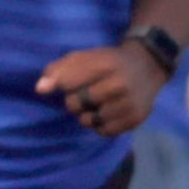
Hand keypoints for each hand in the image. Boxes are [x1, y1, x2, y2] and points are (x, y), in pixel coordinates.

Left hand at [37, 42, 164, 137]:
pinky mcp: (136, 118)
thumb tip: (40, 89)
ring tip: (99, 103)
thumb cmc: (106, 62)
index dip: (64, 85)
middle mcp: (118, 84)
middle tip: (88, 93)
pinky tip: (108, 112)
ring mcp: (128, 103)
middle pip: (74, 105)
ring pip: (88, 121)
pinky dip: (101, 125)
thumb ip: (56, 70)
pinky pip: (103, 131)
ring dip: (87, 115)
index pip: (65, 84)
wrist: (147, 66)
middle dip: (75, 100)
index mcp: (102, 64)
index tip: (73, 81)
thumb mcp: (81, 58)